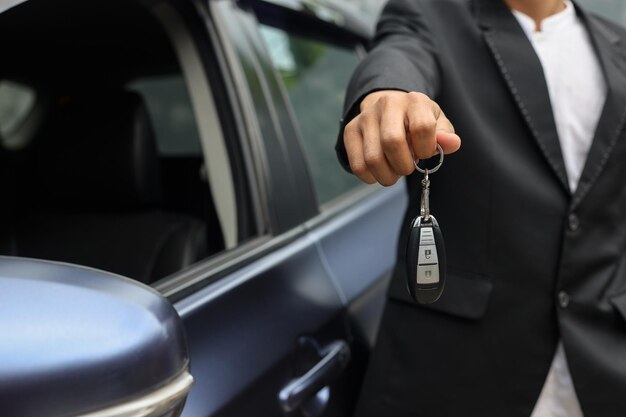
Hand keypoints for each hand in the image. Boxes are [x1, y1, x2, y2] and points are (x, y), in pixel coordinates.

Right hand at [343, 90, 460, 184]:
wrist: (389, 109)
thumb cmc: (417, 122)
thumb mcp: (437, 124)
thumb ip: (445, 136)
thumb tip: (451, 143)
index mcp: (414, 101)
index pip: (422, 128)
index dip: (426, 149)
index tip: (425, 153)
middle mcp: (387, 104)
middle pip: (392, 143)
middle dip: (403, 166)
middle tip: (407, 168)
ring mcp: (366, 117)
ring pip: (373, 158)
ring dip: (387, 175)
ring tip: (394, 171)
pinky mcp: (350, 131)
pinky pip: (358, 165)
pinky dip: (371, 177)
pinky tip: (379, 171)